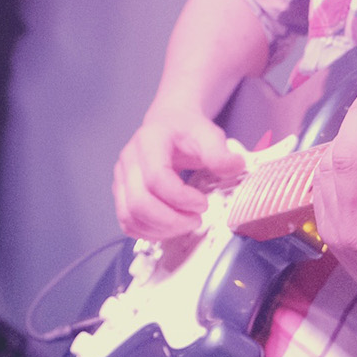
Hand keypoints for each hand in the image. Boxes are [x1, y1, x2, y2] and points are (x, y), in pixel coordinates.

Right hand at [112, 99, 243, 238]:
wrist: (169, 124)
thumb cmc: (185, 130)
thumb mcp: (207, 134)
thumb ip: (219, 152)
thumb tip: (235, 166)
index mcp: (148, 142)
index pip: (157, 178)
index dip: (181, 198)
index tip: (203, 203)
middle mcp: (129, 160)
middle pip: (139, 203)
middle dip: (171, 221)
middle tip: (195, 220)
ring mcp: (122, 178)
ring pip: (130, 216)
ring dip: (160, 230)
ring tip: (185, 224)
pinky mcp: (122, 193)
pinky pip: (127, 222)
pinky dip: (148, 232)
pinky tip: (170, 228)